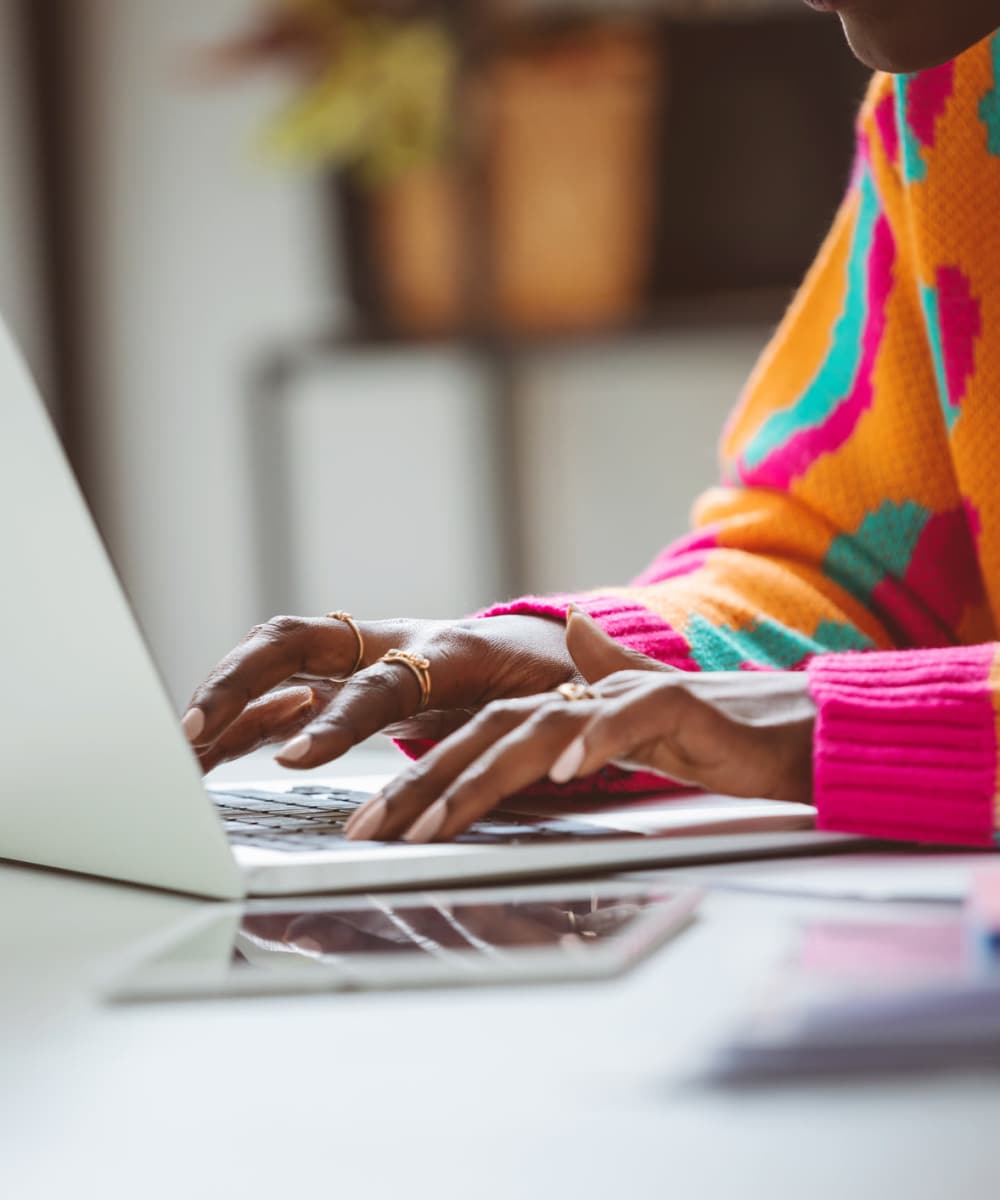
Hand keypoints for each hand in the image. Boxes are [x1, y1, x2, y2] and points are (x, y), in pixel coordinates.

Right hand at [183, 612, 574, 772]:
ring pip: (277, 660)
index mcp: (450, 648)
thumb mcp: (571, 684)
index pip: (381, 682)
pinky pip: (286, 693)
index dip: (339, 718)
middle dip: (240, 680)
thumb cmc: (557, 672)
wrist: (540, 650)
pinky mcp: (351, 680)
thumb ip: (571, 688)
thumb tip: (577, 682)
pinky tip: (219, 746)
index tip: (296, 756)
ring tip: (182, 745)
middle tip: (195, 731)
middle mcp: (394, 643)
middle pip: (299, 641)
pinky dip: (250, 718)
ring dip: (227, 697)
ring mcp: (366, 657)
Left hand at [343, 609, 816, 842]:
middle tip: (370, 830)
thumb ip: (601, 684)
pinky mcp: (683, 705)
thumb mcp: (642, 722)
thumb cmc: (722, 736)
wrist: (805, 727)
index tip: (374, 823)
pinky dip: (595, 742)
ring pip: (540, 727)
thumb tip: (572, 633)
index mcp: (572, 708)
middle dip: (424, 782)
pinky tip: (563, 772)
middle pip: (490, 730)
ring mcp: (632, 697)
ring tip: (436, 820)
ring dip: (483, 774)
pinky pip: (630, 720)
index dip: (424, 775)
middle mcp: (590, 695)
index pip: (482, 736)